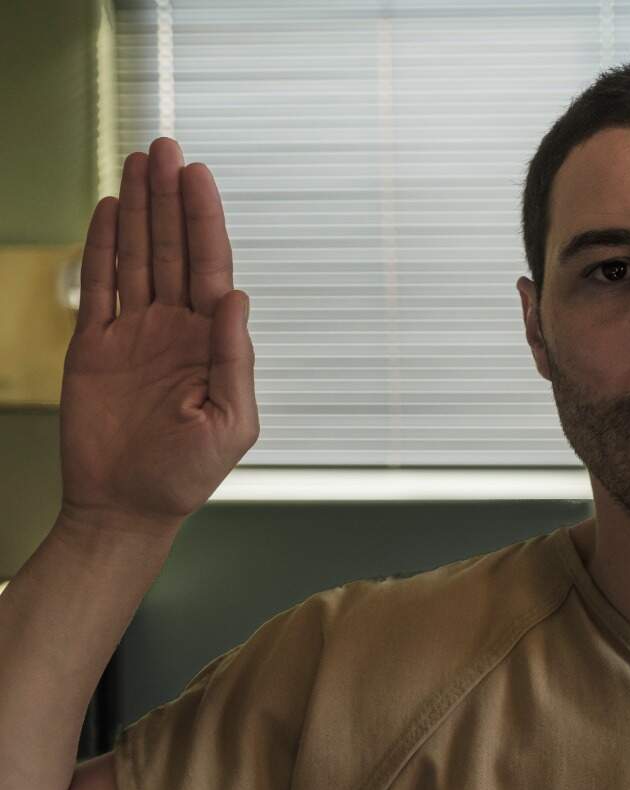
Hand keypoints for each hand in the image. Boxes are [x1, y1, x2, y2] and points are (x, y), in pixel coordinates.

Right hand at [58, 137, 258, 534]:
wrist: (127, 507)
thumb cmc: (187, 474)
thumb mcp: (230, 420)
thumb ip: (233, 357)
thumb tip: (237, 296)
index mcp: (212, 342)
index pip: (211, 267)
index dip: (204, 221)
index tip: (198, 176)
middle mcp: (176, 328)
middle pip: (174, 250)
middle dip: (171, 200)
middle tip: (166, 147)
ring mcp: (135, 334)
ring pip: (137, 258)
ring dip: (139, 211)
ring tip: (139, 162)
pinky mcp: (95, 346)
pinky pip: (100, 287)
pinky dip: (102, 249)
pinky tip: (110, 212)